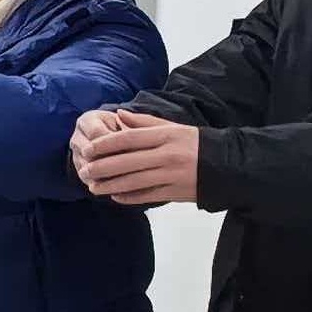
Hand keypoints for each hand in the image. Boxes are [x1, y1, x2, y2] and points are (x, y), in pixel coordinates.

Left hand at [75, 111, 203, 207]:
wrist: (227, 165)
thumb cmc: (195, 143)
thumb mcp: (173, 127)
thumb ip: (145, 122)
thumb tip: (118, 114)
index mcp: (166, 136)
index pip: (128, 138)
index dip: (105, 145)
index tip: (89, 150)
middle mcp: (167, 155)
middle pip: (127, 162)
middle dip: (102, 168)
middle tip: (84, 171)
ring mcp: (171, 175)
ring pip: (133, 181)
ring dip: (110, 185)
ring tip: (93, 187)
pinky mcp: (175, 192)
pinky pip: (147, 196)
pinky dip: (129, 197)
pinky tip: (114, 196)